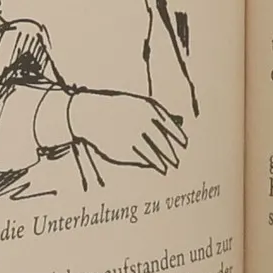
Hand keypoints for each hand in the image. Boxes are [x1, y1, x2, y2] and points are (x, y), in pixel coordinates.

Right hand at [65, 91, 188, 172]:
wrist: (88, 113)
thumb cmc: (117, 108)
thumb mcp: (138, 105)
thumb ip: (158, 115)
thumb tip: (179, 126)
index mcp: (149, 110)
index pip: (171, 128)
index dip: (179, 137)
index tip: (184, 144)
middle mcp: (143, 124)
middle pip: (164, 144)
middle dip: (171, 154)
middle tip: (176, 161)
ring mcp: (134, 138)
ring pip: (154, 156)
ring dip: (162, 163)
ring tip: (166, 168)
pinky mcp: (124, 151)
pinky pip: (141, 160)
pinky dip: (148, 164)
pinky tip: (150, 165)